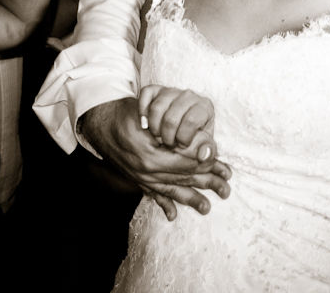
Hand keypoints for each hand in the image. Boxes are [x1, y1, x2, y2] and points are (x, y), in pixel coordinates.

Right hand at [80, 97, 230, 220]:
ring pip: (171, 190)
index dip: (209, 166)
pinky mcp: (137, 179)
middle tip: (226, 191)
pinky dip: (163, 204)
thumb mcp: (154, 118)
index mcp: (154, 156)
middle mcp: (148, 171)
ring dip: (191, 199)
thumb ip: (176, 134)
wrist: (102, 123)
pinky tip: (172, 215)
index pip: (189, 165)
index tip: (226, 170)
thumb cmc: (132, 115)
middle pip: (184, 179)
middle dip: (208, 185)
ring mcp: (142, 177)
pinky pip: (152, 194)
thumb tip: (203, 147)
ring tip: (207, 208)